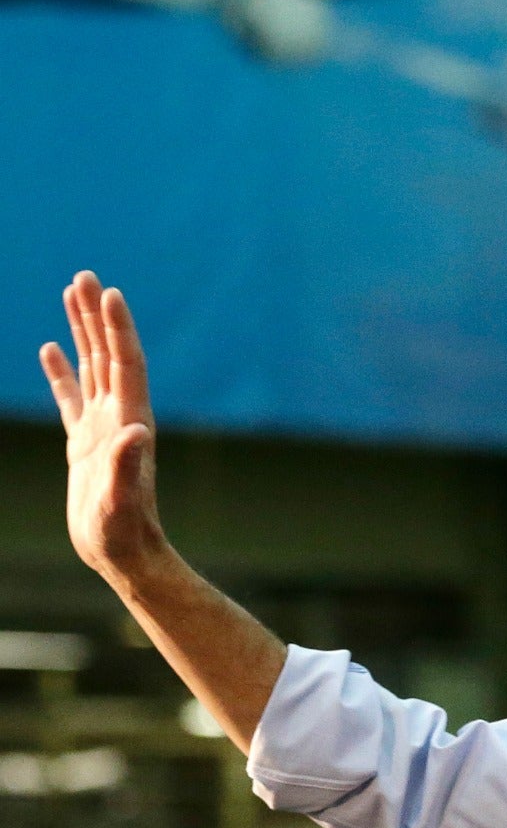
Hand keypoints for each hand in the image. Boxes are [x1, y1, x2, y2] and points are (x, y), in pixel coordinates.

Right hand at [41, 272, 165, 580]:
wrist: (122, 552)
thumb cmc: (123, 530)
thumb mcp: (121, 500)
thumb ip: (126, 466)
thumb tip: (134, 431)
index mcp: (132, 420)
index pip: (126, 363)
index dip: (119, 329)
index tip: (110, 293)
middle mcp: (120, 415)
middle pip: (108, 354)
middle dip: (96, 315)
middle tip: (85, 275)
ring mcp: (101, 426)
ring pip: (90, 366)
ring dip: (82, 330)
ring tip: (72, 293)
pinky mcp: (84, 442)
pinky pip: (71, 396)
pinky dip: (61, 369)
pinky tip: (51, 346)